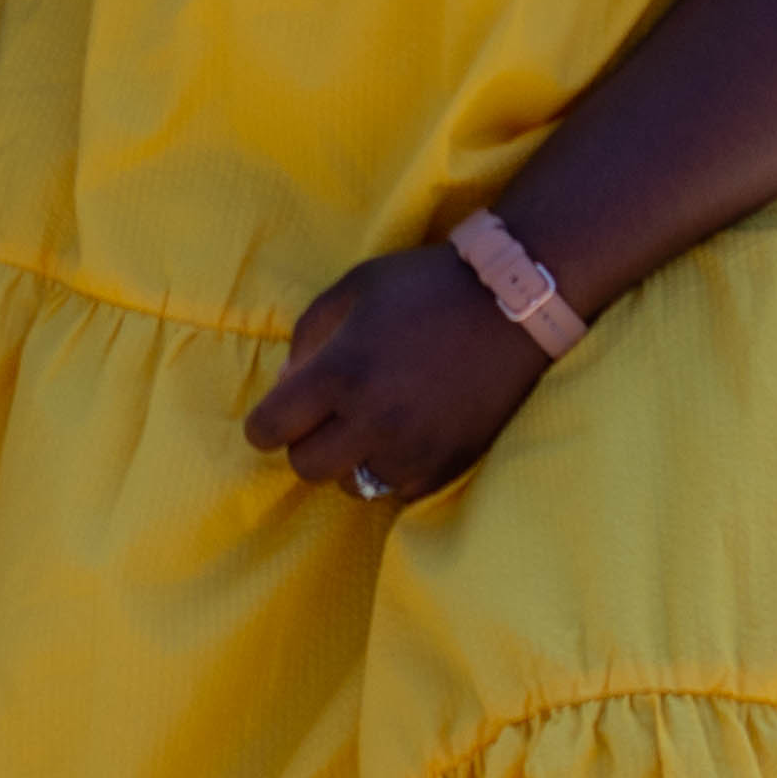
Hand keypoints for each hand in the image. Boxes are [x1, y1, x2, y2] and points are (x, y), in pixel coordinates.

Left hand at [240, 242, 544, 506]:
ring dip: (349, 460)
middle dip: (305, 442)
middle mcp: (372, 420)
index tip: (278, 414)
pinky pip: (397, 490)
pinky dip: (391, 469)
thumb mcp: (351, 290)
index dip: (265, 423)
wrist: (511, 305)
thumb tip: (286, 386)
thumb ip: (307, 338)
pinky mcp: (446, 467)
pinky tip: (404, 435)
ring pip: (351, 485)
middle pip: (305, 466)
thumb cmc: (424, 287)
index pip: (270, 429)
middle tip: (326, 417)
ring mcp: (412, 450)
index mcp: (340, 373)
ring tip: (370, 425)